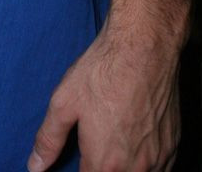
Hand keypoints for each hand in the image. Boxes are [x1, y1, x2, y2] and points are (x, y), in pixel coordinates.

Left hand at [28, 21, 180, 171]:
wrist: (144, 48)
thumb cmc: (103, 72)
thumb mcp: (64, 102)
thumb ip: (49, 139)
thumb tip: (35, 166)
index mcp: (105, 162)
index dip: (80, 170)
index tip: (79, 158)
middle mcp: (135, 168)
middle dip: (101, 168)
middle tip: (96, 146)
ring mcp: (158, 158)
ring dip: (124, 168)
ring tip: (114, 141)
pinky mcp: (172, 145)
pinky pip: (160, 169)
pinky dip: (146, 164)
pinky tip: (134, 143)